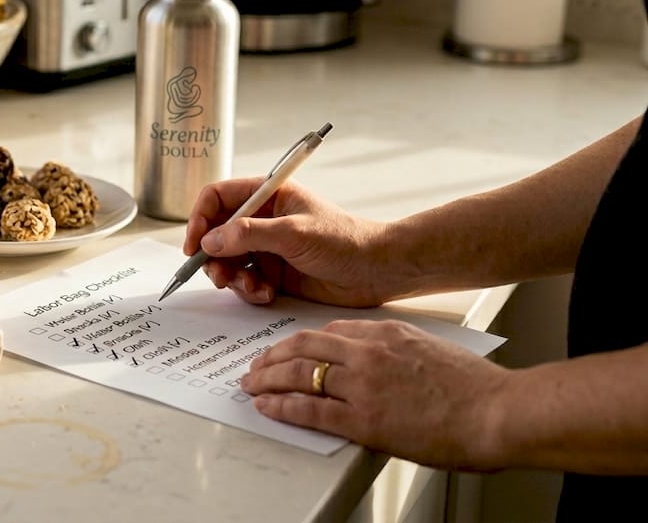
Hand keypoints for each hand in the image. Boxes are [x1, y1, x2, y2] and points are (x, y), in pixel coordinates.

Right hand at [184, 177, 399, 306]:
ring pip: (228, 261)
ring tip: (252, 288)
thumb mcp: (294, 233)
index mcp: (268, 195)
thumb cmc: (345, 241)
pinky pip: (245, 281)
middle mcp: (263, 219)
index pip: (218, 198)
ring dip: (232, 277)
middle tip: (219, 276)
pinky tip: (267, 294)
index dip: (200, 219)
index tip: (194, 245)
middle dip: (213, 257)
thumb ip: (249, 235)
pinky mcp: (273, 273)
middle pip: (216, 233)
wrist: (379, 271)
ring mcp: (267, 247)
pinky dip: (249, 290)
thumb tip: (209, 241)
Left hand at [240, 319, 509, 469]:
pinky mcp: (362, 418)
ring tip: (250, 384)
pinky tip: (265, 406)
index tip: (288, 348)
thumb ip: (398, 352)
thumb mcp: (430, 351)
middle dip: (273, 355)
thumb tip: (381, 366)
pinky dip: (281, 405)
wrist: (499, 412)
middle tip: (256, 364)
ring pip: (298, 373)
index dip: (300, 340)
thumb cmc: (478, 390)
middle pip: (303, 345)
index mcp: (386, 333)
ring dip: (267, 378)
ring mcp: (362, 385)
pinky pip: (308, 408)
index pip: (329, 330)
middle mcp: (368, 352)